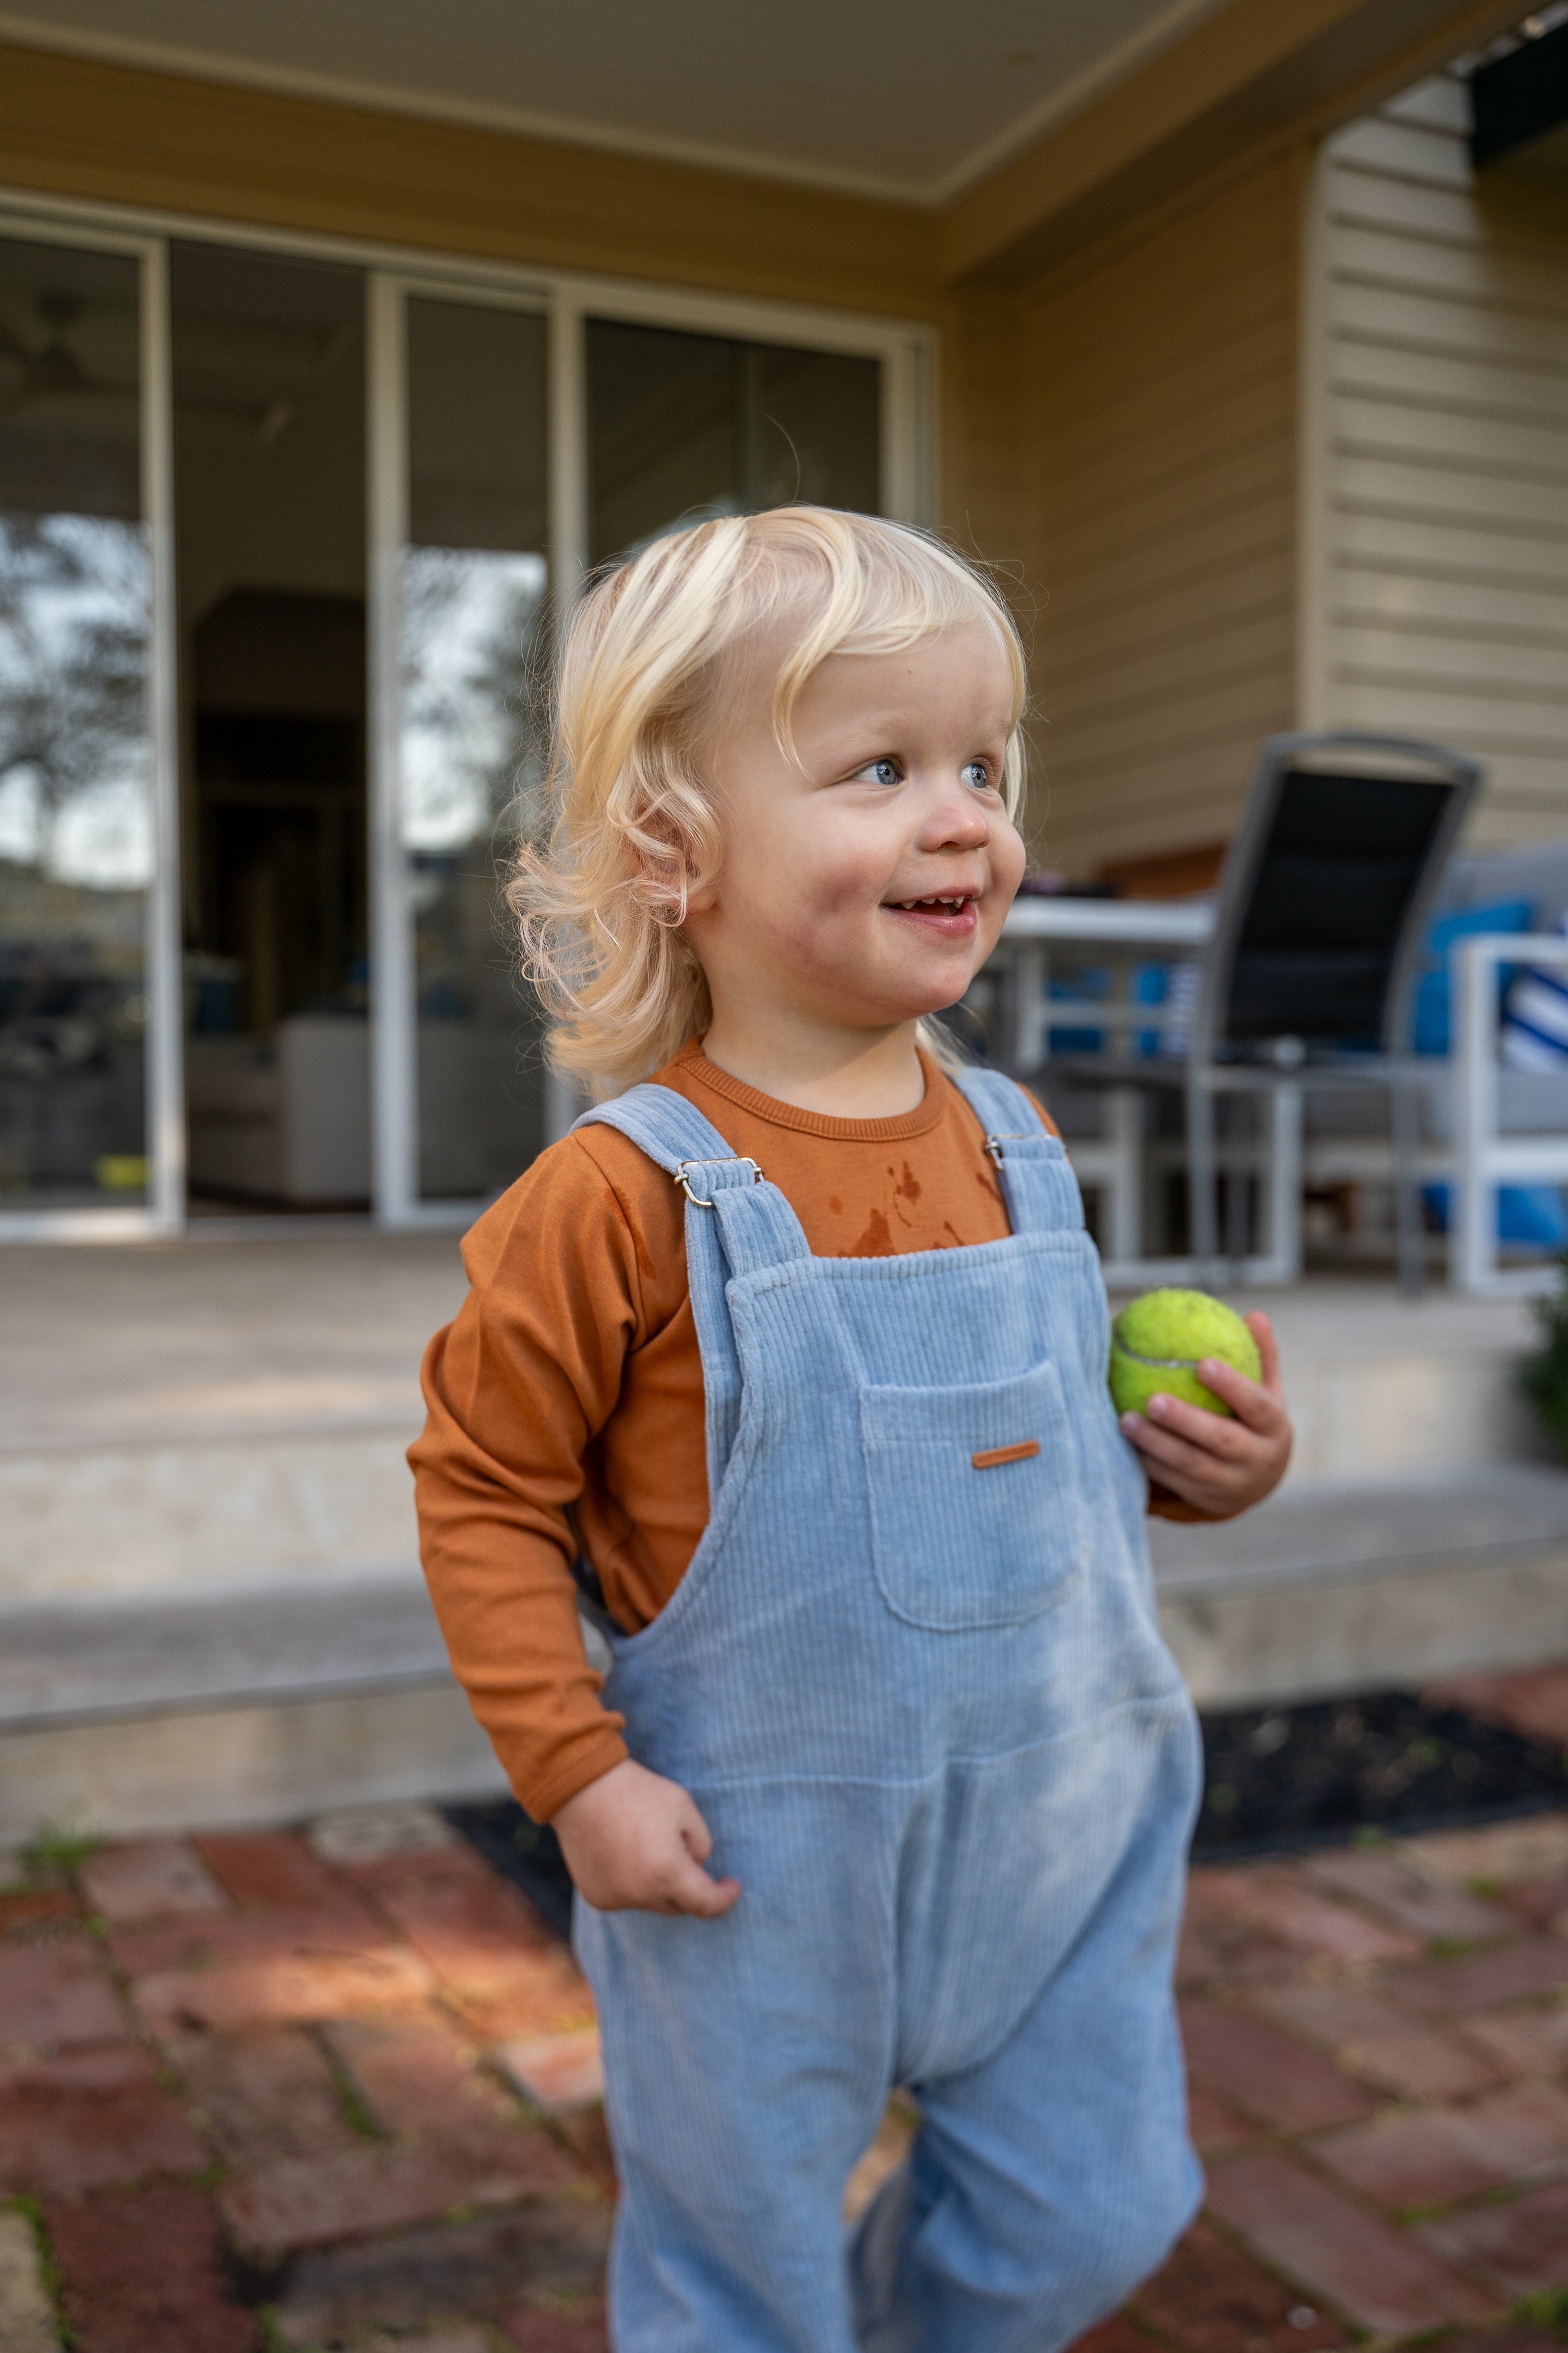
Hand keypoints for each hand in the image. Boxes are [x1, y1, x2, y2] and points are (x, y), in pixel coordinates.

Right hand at [552, 1757, 739, 1917]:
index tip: (732, 1886)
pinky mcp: (596, 1897)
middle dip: (688, 1886)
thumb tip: (695, 1866)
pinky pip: (626, 1898)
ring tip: (646, 1844)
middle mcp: (641, 1894)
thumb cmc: (638, 1792)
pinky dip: (633, 1884)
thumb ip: (701, 1843)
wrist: (581, 1788)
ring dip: (658, 1885)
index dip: (724, 1898)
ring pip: (651, 1902)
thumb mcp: (684, 1807)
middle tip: (682, 1850)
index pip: (706, 1904)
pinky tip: (624, 1854)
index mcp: (668, 1872)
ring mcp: (616, 1899)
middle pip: (678, 1904)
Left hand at [1119, 1310, 1290, 1519]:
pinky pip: (1173, 1482)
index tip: (1202, 1363)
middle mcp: (1257, 1460)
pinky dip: (1149, 1463)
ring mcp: (1231, 1485)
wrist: (1259, 1482)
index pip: (1255, 1405)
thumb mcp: (1266, 1391)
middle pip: (1220, 1440)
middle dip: (1185, 1421)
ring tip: (1126, 1419)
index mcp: (1274, 1427)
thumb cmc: (1256, 1420)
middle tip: (1152, 1398)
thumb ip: (1261, 1355)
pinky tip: (1125, 1443)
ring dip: (1156, 1444)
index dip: (1231, 1386)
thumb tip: (1256, 1315)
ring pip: (1190, 1465)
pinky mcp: (1206, 1500)